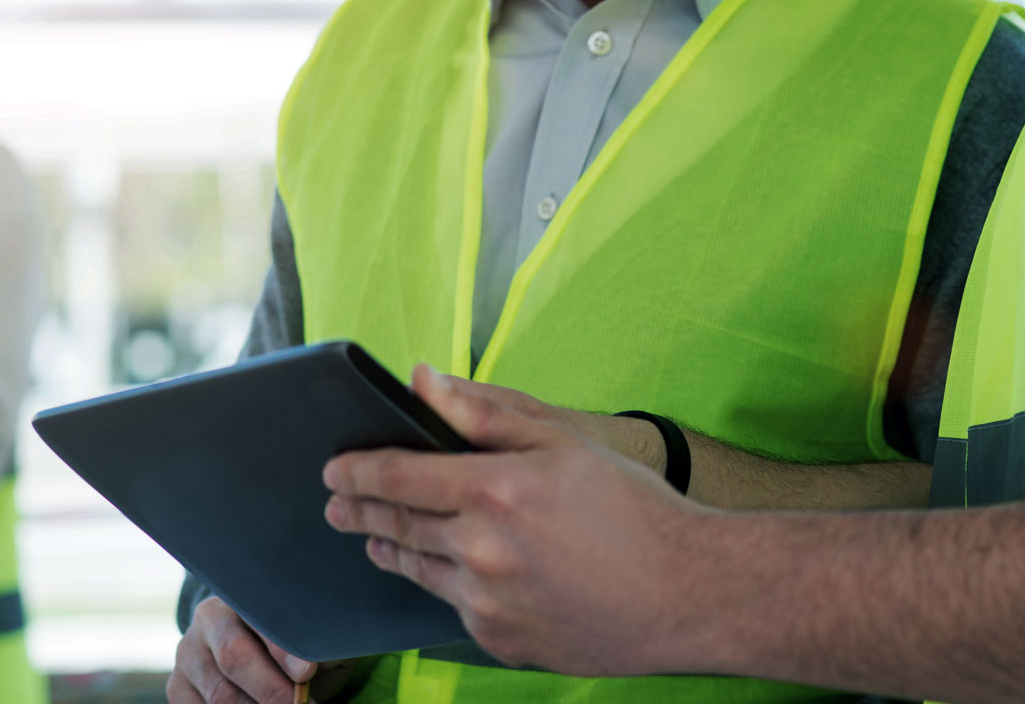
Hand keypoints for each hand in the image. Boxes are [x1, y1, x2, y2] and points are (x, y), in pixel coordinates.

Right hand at [168, 597, 355, 703]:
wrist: (253, 648)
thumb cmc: (291, 641)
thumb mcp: (308, 632)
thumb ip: (314, 640)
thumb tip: (310, 664)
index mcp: (244, 595)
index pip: (260, 618)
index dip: (283, 649)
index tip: (306, 671)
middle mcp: (209, 619)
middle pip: (234, 658)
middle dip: (270, 690)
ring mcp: (188, 655)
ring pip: (219, 694)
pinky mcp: (177, 688)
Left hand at [323, 365, 713, 676]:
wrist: (691, 595)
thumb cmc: (635, 510)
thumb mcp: (563, 442)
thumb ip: (486, 413)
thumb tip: (425, 380)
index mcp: (494, 491)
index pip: (395, 477)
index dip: (355, 471)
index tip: (333, 470)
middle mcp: (482, 552)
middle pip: (396, 527)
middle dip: (358, 512)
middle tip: (335, 505)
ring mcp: (490, 605)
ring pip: (419, 572)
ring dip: (389, 550)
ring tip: (374, 539)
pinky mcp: (503, 643)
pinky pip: (455, 610)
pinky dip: (444, 586)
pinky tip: (444, 574)